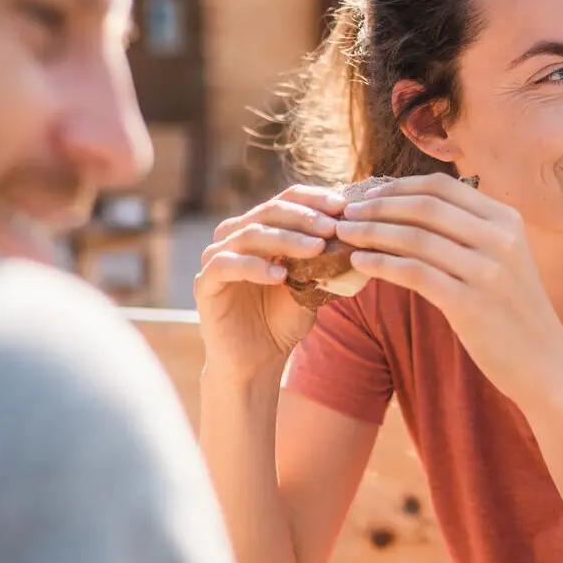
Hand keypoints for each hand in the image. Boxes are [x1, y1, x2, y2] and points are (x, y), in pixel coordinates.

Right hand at [194, 185, 346, 380]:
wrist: (257, 362)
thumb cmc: (283, 321)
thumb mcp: (311, 286)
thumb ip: (325, 260)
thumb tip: (357, 234)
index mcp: (260, 230)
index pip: (286, 200)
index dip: (314, 200)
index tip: (343, 207)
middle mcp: (235, 236)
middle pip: (269, 212)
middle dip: (304, 217)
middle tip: (332, 226)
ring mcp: (217, 257)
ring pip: (250, 235)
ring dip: (286, 239)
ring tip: (315, 249)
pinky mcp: (205, 283)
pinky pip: (227, 266)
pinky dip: (255, 267)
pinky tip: (280, 276)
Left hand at [333, 174, 562, 404]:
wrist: (544, 363)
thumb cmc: (512, 311)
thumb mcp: (502, 258)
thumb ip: (467, 232)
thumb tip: (407, 210)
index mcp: (506, 219)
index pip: (442, 186)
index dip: (398, 186)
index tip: (367, 194)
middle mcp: (500, 238)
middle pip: (424, 207)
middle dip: (378, 206)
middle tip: (346, 213)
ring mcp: (487, 270)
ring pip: (415, 238)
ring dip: (371, 233)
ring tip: (344, 235)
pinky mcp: (471, 303)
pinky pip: (414, 273)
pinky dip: (381, 264)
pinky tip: (360, 263)